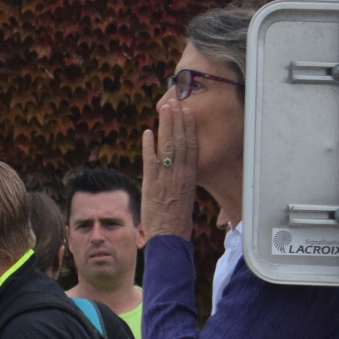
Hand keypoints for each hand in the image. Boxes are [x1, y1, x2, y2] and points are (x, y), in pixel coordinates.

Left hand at [141, 95, 199, 239]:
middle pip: (180, 141)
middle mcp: (180, 173)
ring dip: (165, 126)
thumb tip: (180, 172)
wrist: (170, 236)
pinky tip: (148, 132)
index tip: (187, 113)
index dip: (188, 127)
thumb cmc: (178, 220)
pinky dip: (148, 146)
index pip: (191, 145)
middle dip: (177, 120)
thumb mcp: (186, 196)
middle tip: (175, 102)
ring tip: (164, 109)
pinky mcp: (152, 184)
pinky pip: (150, 160)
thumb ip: (183, 181)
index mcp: (190, 175)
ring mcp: (166, 177)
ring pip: (167, 146)